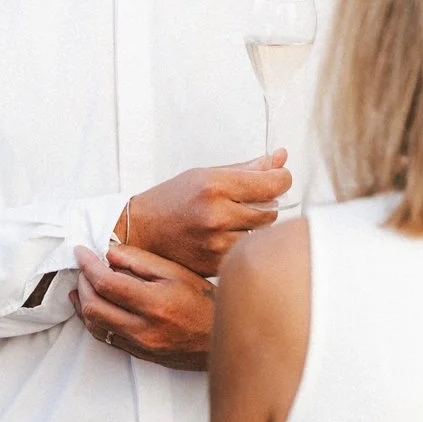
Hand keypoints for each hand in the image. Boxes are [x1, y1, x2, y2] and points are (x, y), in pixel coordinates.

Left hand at [74, 242, 214, 370]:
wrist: (221, 340)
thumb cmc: (204, 303)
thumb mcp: (177, 273)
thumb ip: (141, 261)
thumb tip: (109, 252)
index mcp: (154, 303)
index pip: (106, 283)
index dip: (88, 265)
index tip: (81, 252)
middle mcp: (143, 328)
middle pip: (94, 305)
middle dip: (82, 282)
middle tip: (83, 267)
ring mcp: (139, 345)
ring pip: (94, 324)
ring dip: (83, 302)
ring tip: (83, 284)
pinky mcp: (138, 354)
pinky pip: (104, 337)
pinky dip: (93, 319)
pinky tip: (93, 306)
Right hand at [123, 152, 290, 277]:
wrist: (141, 232)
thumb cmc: (171, 199)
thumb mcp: (206, 174)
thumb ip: (247, 168)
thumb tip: (281, 157)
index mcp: (215, 187)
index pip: (272, 184)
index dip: (281, 180)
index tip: (279, 179)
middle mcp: (217, 215)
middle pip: (271, 211)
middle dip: (265, 204)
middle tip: (247, 201)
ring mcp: (217, 243)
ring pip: (261, 234)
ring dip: (254, 226)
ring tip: (232, 220)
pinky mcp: (216, 264)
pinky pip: (245, 252)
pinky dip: (241, 244)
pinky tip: (224, 237)